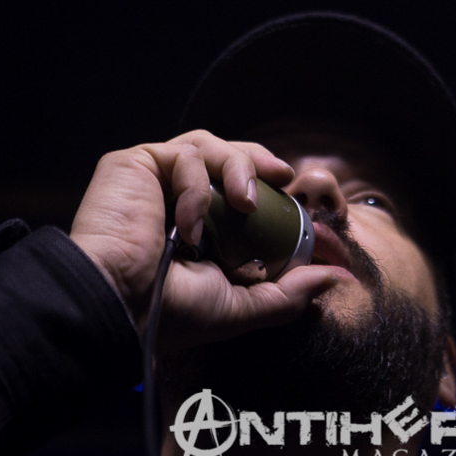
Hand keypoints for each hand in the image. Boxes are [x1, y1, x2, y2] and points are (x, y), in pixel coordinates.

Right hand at [68, 130, 336, 347]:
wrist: (119, 304)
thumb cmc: (168, 310)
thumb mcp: (240, 305)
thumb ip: (286, 293)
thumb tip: (336, 279)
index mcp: (198, 225)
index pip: (238, 186)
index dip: (266, 180)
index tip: (292, 190)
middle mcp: (175, 197)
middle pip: (227, 155)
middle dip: (259, 162)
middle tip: (282, 177)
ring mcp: (154, 180)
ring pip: (209, 145)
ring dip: (238, 168)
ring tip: (246, 203)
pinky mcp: (134, 165)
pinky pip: (184, 156)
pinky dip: (197, 188)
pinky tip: (191, 226)